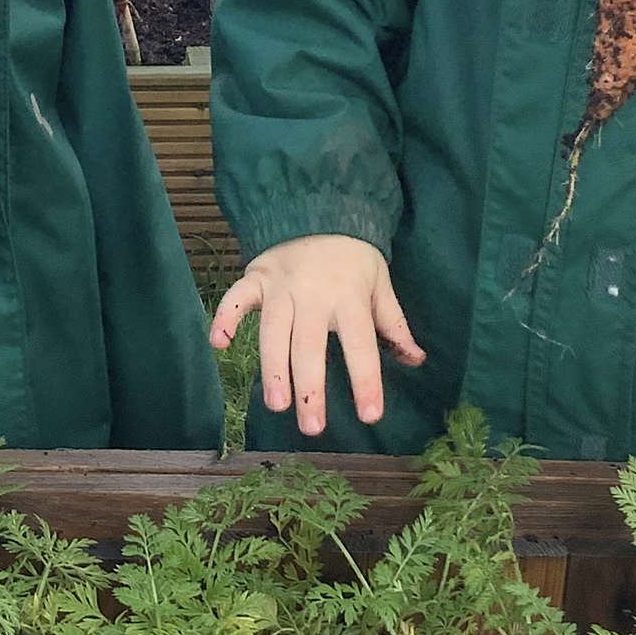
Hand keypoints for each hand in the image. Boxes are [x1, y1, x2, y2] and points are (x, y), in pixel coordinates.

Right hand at [209, 234, 424, 438]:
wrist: (320, 207)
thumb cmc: (353, 256)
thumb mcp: (380, 284)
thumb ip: (394, 325)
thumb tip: (416, 360)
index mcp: (349, 297)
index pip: (360, 345)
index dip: (366, 380)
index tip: (370, 415)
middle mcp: (314, 295)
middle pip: (310, 346)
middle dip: (310, 388)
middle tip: (312, 427)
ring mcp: (281, 286)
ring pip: (273, 331)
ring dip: (272, 368)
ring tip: (276, 403)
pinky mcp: (257, 277)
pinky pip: (237, 298)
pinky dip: (225, 317)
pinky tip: (219, 344)